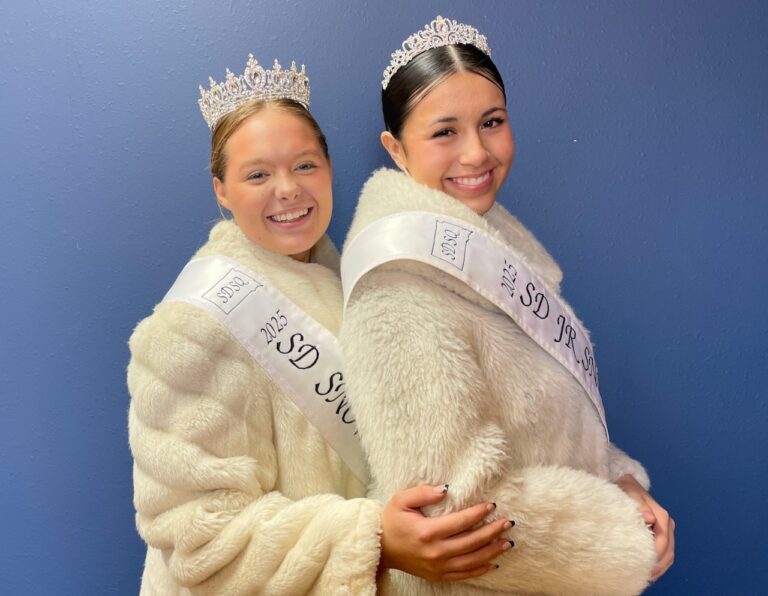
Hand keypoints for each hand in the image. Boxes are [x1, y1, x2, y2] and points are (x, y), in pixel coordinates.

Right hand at [379, 484, 512, 581]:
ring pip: (472, 561)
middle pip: (471, 542)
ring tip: (507, 542)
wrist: (380, 548)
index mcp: (427, 532)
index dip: (478, 513)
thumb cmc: (391, 521)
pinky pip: (464, 574)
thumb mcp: (401, 500)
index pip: (460, 522)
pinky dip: (480, 569)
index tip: (491, 505)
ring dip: (492, 551)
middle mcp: (435, 552)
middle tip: (508, 523)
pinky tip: (493, 561)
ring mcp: (437, 566)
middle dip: (492, 532)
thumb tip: (446, 489)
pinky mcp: (437, 575)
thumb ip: (424, 493)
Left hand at [616, 474, 674, 580]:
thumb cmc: (627, 490)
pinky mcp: (663, 535)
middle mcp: (667, 524)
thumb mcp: (630, 493)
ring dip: (659, 568)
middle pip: (668, 551)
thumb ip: (639, 506)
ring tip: (645, 577)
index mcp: (661, 515)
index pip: (662, 541)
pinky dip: (659, 565)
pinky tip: (649, 572)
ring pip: (669, 555)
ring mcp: (666, 530)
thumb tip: (649, 518)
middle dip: (657, 565)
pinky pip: (666, 554)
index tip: (642, 566)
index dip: (654, 556)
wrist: (629, 485)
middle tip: (642, 576)